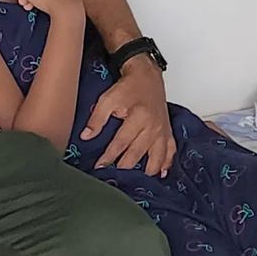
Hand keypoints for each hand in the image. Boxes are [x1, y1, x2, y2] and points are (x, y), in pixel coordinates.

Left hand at [81, 54, 175, 175]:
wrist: (147, 75)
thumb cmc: (128, 87)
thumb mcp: (107, 99)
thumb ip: (96, 119)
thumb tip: (86, 136)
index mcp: (139, 117)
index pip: (121, 143)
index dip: (109, 156)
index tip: (99, 166)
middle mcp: (153, 126)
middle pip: (138, 152)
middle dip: (125, 166)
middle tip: (114, 176)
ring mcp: (162, 130)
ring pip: (157, 156)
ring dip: (148, 169)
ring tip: (138, 179)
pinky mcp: (168, 130)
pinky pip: (170, 150)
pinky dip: (167, 162)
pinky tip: (162, 173)